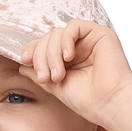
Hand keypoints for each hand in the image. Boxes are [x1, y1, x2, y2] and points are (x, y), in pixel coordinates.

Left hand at [17, 20, 131, 124]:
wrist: (109, 104)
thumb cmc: (87, 101)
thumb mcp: (56, 87)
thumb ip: (40, 74)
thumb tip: (22, 64)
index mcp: (69, 60)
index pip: (46, 46)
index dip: (33, 50)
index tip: (25, 60)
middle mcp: (78, 48)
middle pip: (49, 38)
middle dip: (42, 56)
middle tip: (44, 77)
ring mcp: (89, 40)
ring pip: (59, 33)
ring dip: (52, 53)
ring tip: (58, 75)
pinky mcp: (99, 33)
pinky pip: (74, 26)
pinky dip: (66, 40)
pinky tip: (68, 58)